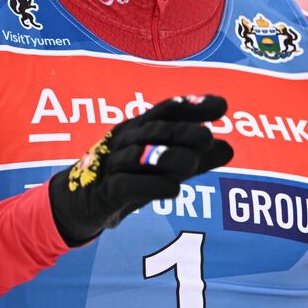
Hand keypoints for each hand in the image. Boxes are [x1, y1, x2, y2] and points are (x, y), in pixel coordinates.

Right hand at [48, 94, 233, 243]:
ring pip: (139, 156)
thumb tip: (229, 148)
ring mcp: (112, 164)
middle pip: (154, 130)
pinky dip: (150, 185)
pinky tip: (173, 189)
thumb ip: (195, 159)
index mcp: (140, 127)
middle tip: (208, 137)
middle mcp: (125, 140)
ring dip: (165, 157)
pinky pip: (126, 185)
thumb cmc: (127, 176)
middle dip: (181, 132)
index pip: (167, 110)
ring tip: (192, 163)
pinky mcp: (104, 191)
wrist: (79, 201)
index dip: (193, 106)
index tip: (222, 106)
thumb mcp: (162, 166)